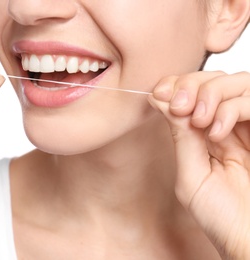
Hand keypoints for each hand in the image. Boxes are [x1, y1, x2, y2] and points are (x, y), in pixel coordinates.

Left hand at [148, 71, 249, 258]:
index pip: (192, 92)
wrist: (249, 239)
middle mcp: (229, 126)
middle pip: (213, 79)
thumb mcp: (192, 176)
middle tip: (179, 105)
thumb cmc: (222, 216)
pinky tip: (216, 132)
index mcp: (206, 135)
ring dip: (211, 94)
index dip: (176, 85)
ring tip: (199, 121)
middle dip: (191, 85)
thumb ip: (181, 138)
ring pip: (236, 82)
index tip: (159, 93)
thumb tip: (160, 99)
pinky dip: (232, 109)